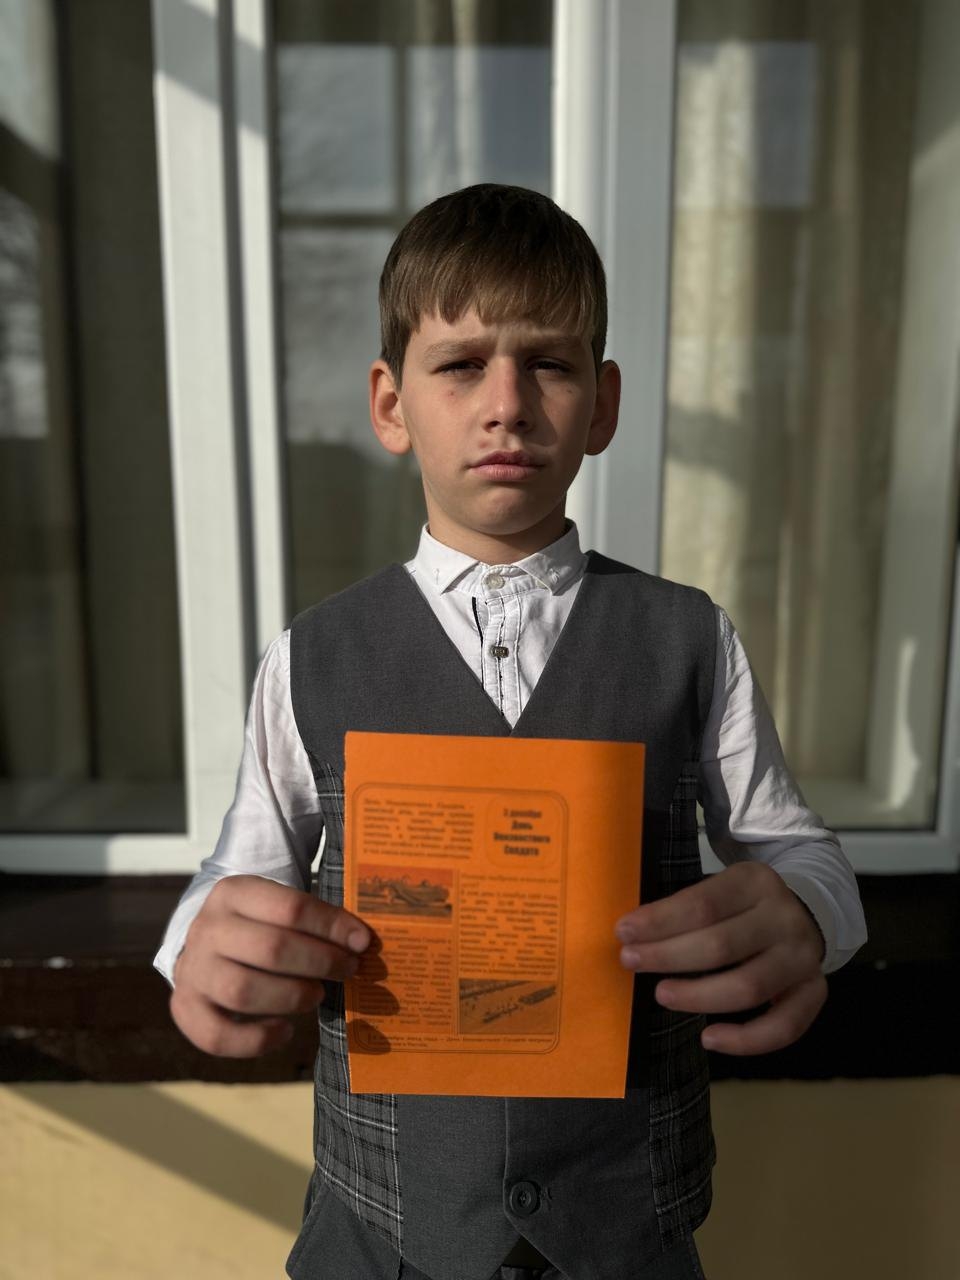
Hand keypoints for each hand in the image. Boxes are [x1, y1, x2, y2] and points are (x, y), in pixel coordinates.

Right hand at [170, 875, 370, 1056]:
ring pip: (243, 991)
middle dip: (319, 962)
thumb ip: (315, 918)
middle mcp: (207, 928)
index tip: (362, 941)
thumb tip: (361, 942)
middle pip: (270, 949)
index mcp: (233, 892)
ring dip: (291, 997)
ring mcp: (192, 969)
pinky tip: (285, 1030)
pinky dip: (256, 1040)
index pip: (290, 907)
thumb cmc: (259, 923)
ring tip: (316, 995)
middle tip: (347, 969)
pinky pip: (216, 1035)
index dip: (331, 926)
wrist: (208, 942)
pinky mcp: (185, 1007)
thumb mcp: (279, 905)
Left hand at [615, 862, 826, 1055]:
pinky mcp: (815, 991)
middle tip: (631, 963)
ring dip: (698, 997)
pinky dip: (746, 1040)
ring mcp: (803, 957)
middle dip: (668, 957)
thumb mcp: (720, 888)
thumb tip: (631, 934)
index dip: (660, 921)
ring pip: (748, 987)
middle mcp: (784, 918)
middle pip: (721, 945)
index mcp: (755, 882)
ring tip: (661, 995)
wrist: (807, 911)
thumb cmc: (744, 904)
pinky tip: (709, 1038)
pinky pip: (784, 1026)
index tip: (624, 933)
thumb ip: (686, 907)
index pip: (702, 904)